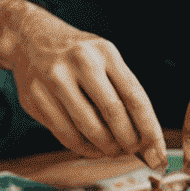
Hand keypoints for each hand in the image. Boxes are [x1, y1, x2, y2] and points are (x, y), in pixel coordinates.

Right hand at [9, 9, 165, 168]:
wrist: (31, 39)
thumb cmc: (78, 54)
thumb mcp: (105, 58)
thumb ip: (124, 91)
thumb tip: (147, 138)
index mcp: (105, 52)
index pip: (134, 96)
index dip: (149, 128)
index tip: (157, 150)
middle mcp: (80, 63)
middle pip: (112, 112)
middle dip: (128, 140)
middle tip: (134, 151)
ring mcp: (54, 80)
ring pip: (87, 127)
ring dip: (106, 147)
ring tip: (114, 151)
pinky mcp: (36, 98)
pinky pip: (65, 133)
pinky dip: (83, 148)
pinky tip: (93, 149)